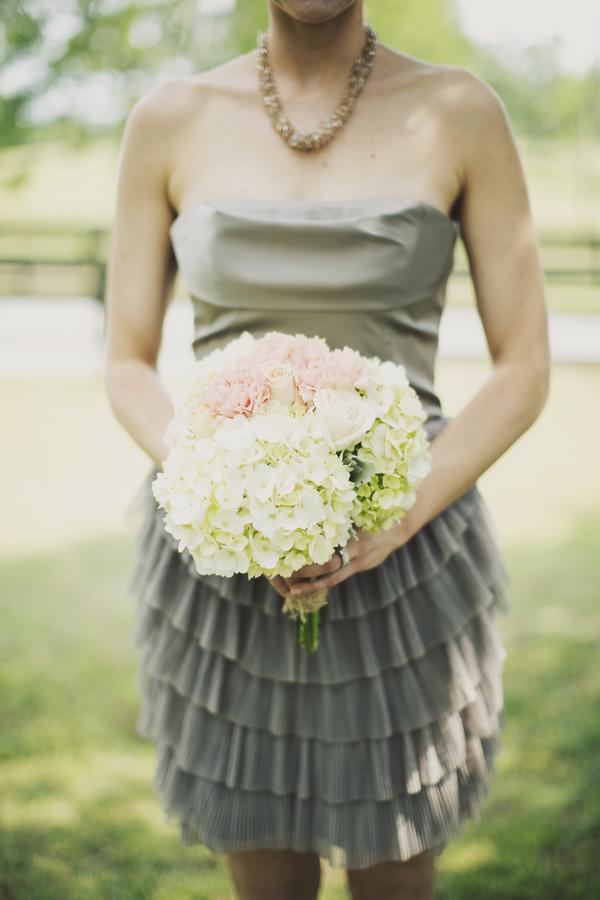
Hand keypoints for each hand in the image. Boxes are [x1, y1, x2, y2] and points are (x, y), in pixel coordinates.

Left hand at [283, 517, 414, 598]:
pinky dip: (323, 584)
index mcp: (355, 535)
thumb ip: (340, 511)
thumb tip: (314, 501)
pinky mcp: (360, 567)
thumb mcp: (359, 508)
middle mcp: (357, 552)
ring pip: (332, 578)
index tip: (289, 551)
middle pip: (328, 566)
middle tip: (284, 572)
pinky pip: (339, 578)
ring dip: (312, 585)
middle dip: (306, 571)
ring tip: (292, 590)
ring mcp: (359, 563)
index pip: (329, 548)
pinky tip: (308, 588)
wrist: (399, 526)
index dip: (310, 554)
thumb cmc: (373, 511)